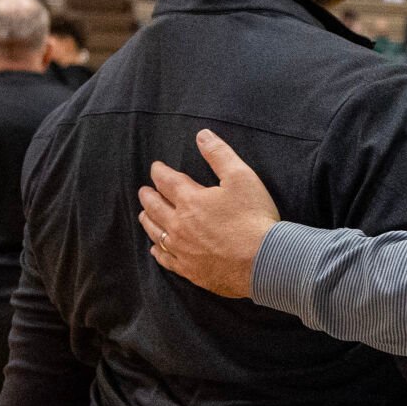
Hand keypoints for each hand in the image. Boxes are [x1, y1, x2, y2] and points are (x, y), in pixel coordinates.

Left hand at [137, 130, 279, 297]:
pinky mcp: (190, 270)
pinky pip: (166, 259)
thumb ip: (219, 154)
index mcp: (190, 200)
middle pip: (155, 207)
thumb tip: (202, 135)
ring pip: (156, 233)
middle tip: (144, 191)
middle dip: (148, 196)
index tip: (156, 167)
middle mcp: (179, 225)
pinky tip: (155, 248)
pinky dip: (157, 251)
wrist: (263, 261)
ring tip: (143, 214)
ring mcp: (183, 250)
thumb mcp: (241, 177)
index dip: (159, 171)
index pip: (166, 181)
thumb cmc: (253, 218)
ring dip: (148, 221)